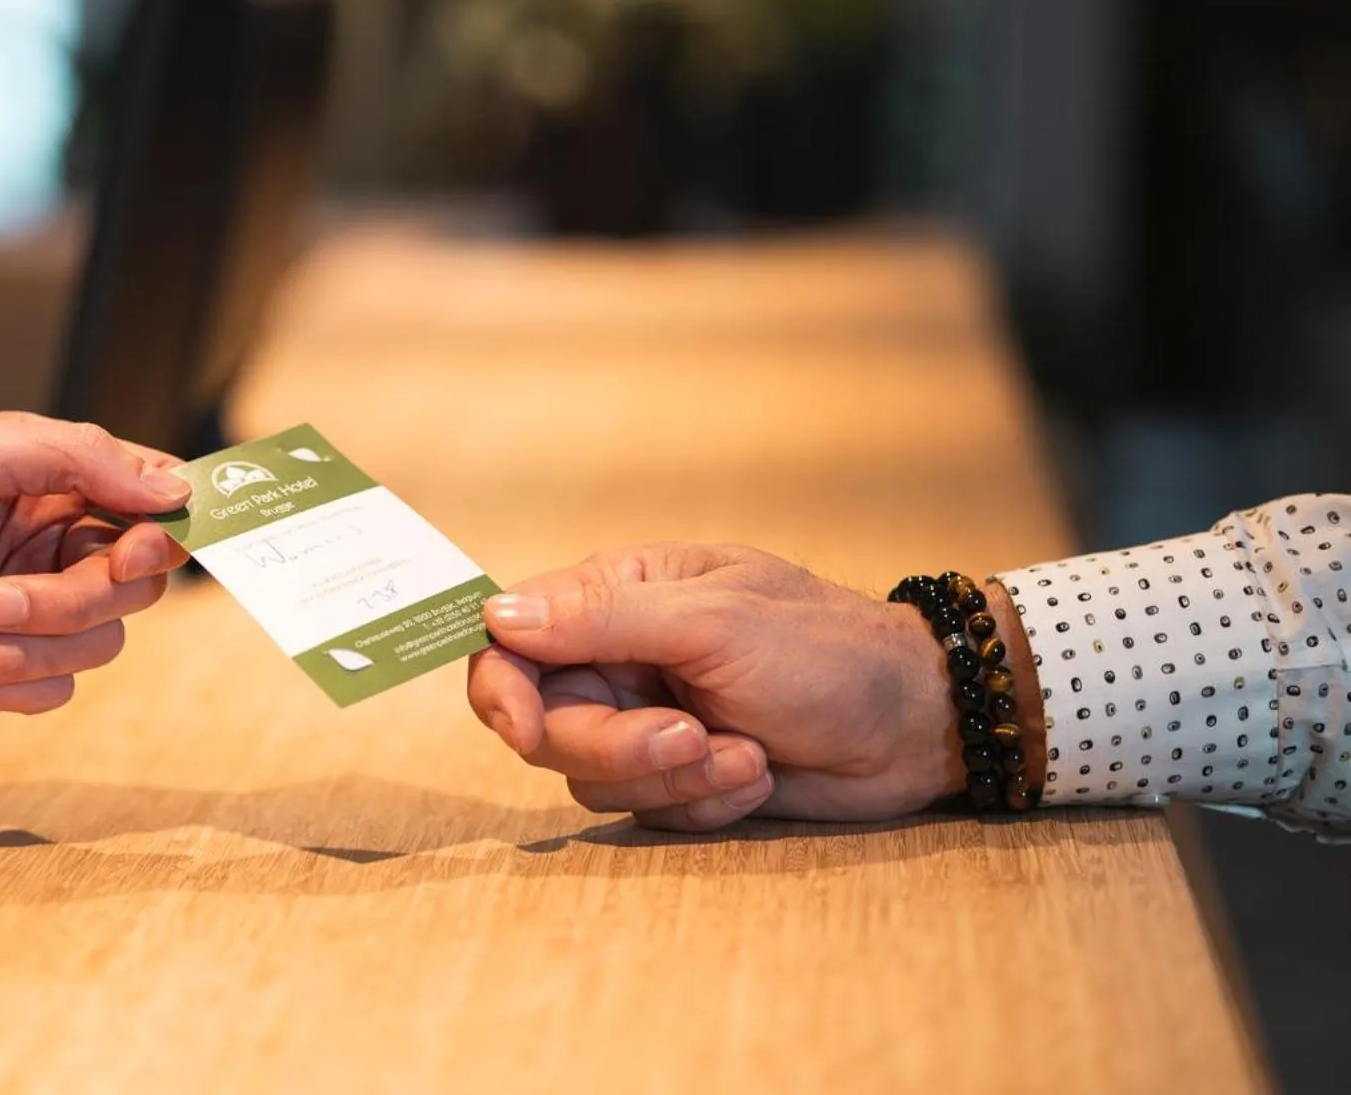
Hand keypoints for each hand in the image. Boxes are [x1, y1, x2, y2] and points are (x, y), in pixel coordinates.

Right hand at [469, 544, 1038, 831]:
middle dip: (617, 744)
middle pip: (546, 725)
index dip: (502, 689)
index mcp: (617, 596)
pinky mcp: (677, 778)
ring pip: (592, 779)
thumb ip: (603, 618)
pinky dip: (705, 800)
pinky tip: (757, 771)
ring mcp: (645, 721)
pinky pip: (647, 811)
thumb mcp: (713, 621)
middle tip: (690, 737)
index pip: (510, 640)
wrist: (913, 723)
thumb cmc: (824, 649)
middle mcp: (618, 659)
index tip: (526, 729)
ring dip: (673, 777)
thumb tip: (495, 613)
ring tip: (745, 752)